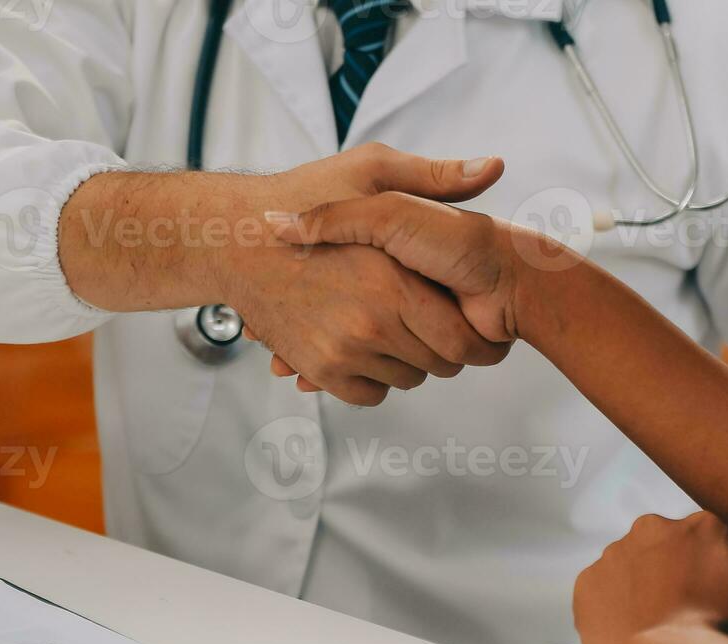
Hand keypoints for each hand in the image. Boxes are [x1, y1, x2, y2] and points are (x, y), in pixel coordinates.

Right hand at [59, 144, 513, 406]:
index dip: (472, 332)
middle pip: (439, 365)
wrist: (233, 237)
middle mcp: (369, 325)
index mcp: (393, 283)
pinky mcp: (319, 369)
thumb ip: (436, 177)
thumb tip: (495, 166)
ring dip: (407, 360)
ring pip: (406, 380)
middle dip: (443, 344)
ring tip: (395, 323)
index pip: (461, 341)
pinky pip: (369, 393)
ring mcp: (342, 352)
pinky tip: (368, 344)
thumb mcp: (374, 171)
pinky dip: (373, 376)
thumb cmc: (305, 193)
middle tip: (430, 315)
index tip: (465, 313)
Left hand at [573, 492, 727, 643]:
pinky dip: (613, 607)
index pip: (707, 543)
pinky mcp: (586, 584)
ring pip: (632, 568)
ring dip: (643, 590)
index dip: (715, 578)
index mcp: (699, 525)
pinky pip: (601, 590)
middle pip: (666, 550)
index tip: (718, 606)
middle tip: (689, 619)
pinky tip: (633, 633)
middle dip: (676, 576)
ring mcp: (614, 555)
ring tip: (660, 631)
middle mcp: (651, 528)